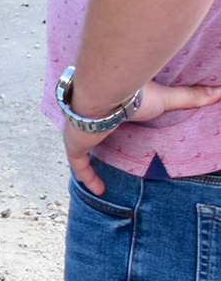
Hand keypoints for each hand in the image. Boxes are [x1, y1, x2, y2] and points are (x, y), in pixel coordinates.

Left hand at [65, 78, 220, 193]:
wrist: (103, 93)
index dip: (113, 122)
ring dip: (89, 158)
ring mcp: (80, 133)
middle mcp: (92, 119)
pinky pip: (78, 165)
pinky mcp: (74, 146)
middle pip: (93, 132)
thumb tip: (220, 90)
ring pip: (83, 148)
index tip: (120, 127)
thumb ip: (190, 97)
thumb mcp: (166, 99)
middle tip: (107, 149)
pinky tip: (98, 190)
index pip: (109, 116)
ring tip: (98, 174)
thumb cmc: (133, 94)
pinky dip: (87, 177)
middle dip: (96, 139)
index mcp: (110, 107)